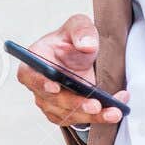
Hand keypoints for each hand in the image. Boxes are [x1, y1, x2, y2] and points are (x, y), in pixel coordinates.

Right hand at [16, 13, 128, 132]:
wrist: (83, 55)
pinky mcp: (66, 113)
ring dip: (92, 115)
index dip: (40, 82)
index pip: (29, 75)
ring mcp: (51, 103)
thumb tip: (87, 45)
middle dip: (75, 103)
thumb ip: (81, 30)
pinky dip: (100, 117)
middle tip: (95, 105)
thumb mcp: (78, 25)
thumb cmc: (73, 40)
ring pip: (68, 114)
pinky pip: (82, 119)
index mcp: (34, 63)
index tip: (54, 87)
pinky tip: (115, 110)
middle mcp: (39, 86)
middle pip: (52, 100)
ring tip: (113, 111)